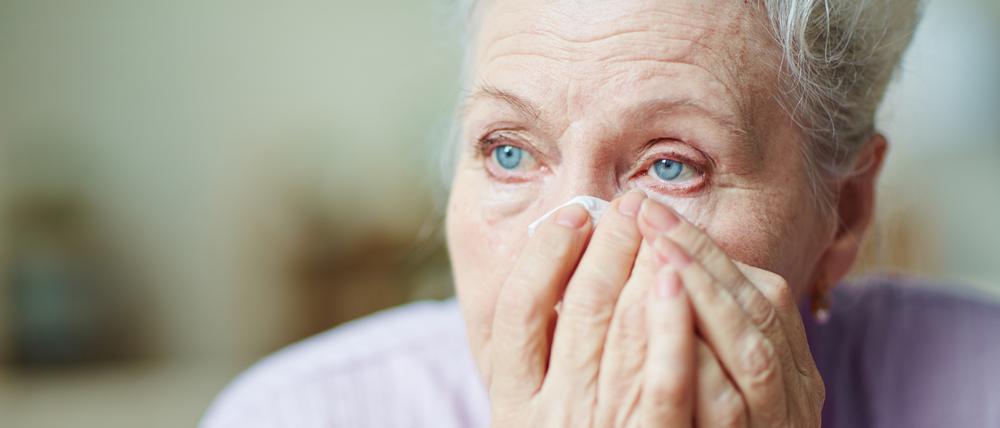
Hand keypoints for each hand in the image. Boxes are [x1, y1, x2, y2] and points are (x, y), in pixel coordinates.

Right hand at [485, 190, 699, 426]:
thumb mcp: (538, 416)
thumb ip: (542, 364)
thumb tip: (557, 278)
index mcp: (515, 405)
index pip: (518, 311)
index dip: (544, 255)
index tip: (572, 214)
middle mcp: (554, 417)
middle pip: (581, 308)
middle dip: (608, 245)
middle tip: (629, 204)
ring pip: (625, 331)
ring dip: (643, 266)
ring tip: (657, 224)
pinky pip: (666, 381)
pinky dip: (671, 325)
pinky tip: (678, 279)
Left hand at [636, 198, 825, 426]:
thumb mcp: (725, 386)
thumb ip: (710, 337)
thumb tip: (667, 272)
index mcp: (791, 370)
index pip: (758, 294)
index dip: (708, 251)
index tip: (657, 214)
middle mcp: (796, 393)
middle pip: (758, 310)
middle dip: (702, 256)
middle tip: (647, 213)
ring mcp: (779, 422)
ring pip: (753, 349)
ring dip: (707, 293)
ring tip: (658, 247)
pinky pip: (729, 404)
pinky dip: (701, 357)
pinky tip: (669, 312)